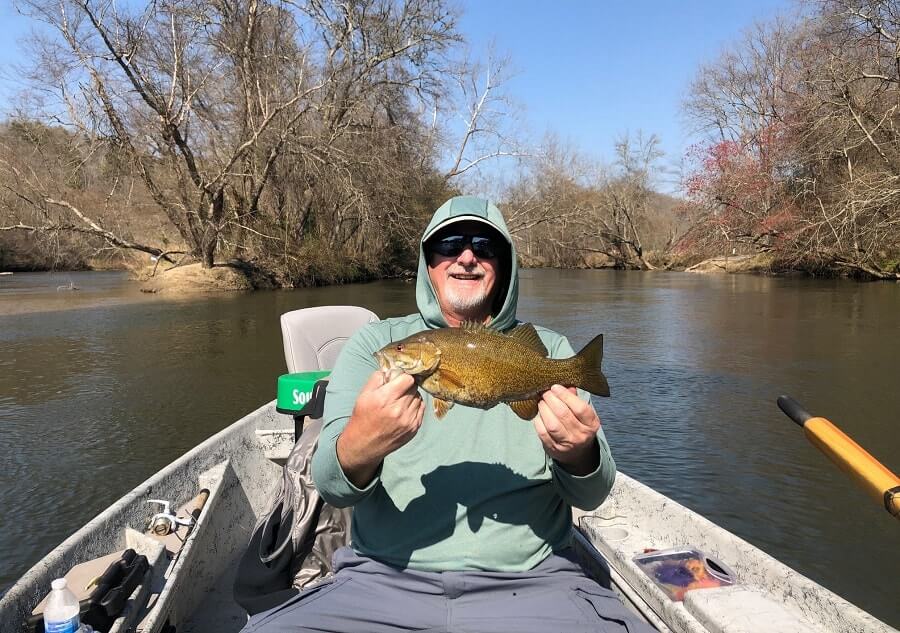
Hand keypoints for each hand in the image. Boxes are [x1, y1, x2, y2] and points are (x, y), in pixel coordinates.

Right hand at [337, 370, 424, 487]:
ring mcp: (408, 421)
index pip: (407, 379)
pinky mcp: (414, 429)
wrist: (363, 445)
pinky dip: (415, 406)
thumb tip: (392, 369)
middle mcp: (399, 410)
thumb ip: (378, 378)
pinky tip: (404, 409)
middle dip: (407, 386)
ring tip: (400, 401)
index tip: (399, 378)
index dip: (403, 376)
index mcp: (385, 399)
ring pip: (419, 397)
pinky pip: (421, 409)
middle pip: (414, 387)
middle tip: (398, 389)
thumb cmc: (362, 417)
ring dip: (412, 396)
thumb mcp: (364, 394)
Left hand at [534, 384, 600, 475]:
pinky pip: (542, 433)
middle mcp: (581, 435)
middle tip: (545, 392)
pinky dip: (538, 420)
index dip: (565, 396)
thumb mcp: (583, 413)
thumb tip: (564, 384)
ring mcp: (567, 444)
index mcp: (592, 423)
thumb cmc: (579, 425)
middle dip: (551, 400)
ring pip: (552, 425)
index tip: (555, 387)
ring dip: (543, 409)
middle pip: (563, 414)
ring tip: (541, 401)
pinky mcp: (553, 448)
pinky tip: (538, 413)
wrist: (576, 453)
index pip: (580, 408)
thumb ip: (574, 398)